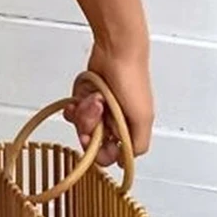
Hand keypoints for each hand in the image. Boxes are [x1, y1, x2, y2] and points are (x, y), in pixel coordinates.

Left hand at [63, 42, 153, 168]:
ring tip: (96, 97)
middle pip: (91, 140)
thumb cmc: (133, 81)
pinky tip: (84, 96)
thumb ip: (137, 145)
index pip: (109, 155)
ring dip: (85, 112)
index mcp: (128, 131)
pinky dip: (76, 105)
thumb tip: (126, 163)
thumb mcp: (143, 118)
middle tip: (98, 110)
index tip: (95, 141)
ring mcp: (98, 111)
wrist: (116, 53)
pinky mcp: (85, 99)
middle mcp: (113, 123)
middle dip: (90, 125)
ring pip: (81, 126)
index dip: (99, 151)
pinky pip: (73, 112)